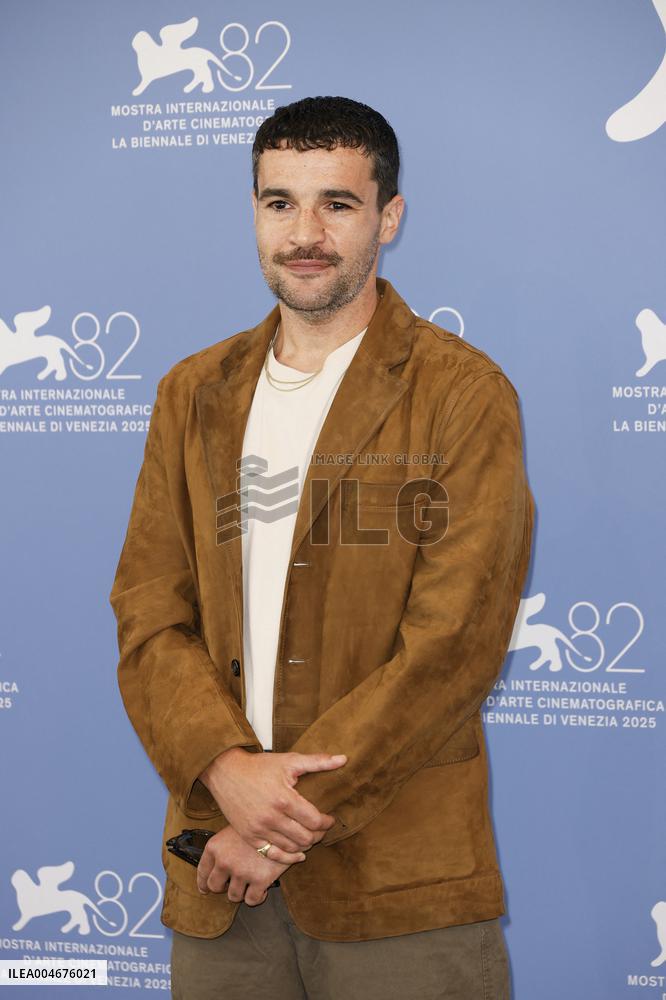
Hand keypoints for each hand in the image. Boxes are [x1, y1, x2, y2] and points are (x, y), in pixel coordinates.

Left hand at [196, 824, 298, 905]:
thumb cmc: (259, 823)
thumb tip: (213, 870)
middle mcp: (225, 860)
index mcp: (215, 846)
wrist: (284, 822)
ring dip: (240, 892)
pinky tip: (262, 889)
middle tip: (230, 885)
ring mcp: (242, 872)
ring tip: (249, 884)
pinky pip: (252, 900)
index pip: (202, 871)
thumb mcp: (235, 829)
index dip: (203, 883)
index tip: (205, 889)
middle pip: (214, 886)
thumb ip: (224, 847)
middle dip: (222, 888)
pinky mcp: (260, 880)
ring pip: (233, 896)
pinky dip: (256, 897)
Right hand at [199, 748, 347, 860]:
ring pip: (291, 848)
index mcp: (284, 799)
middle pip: (305, 838)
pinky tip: (297, 853)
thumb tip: (344, 759)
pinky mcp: (249, 836)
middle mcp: (271, 817)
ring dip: (305, 845)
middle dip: (318, 834)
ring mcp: (259, 829)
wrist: (226, 772)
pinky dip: (288, 857)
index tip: (330, 819)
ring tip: (309, 836)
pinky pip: (273, 855)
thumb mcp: (289, 761)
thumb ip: (318, 762)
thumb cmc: (259, 765)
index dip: (327, 822)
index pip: (314, 821)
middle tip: (321, 828)